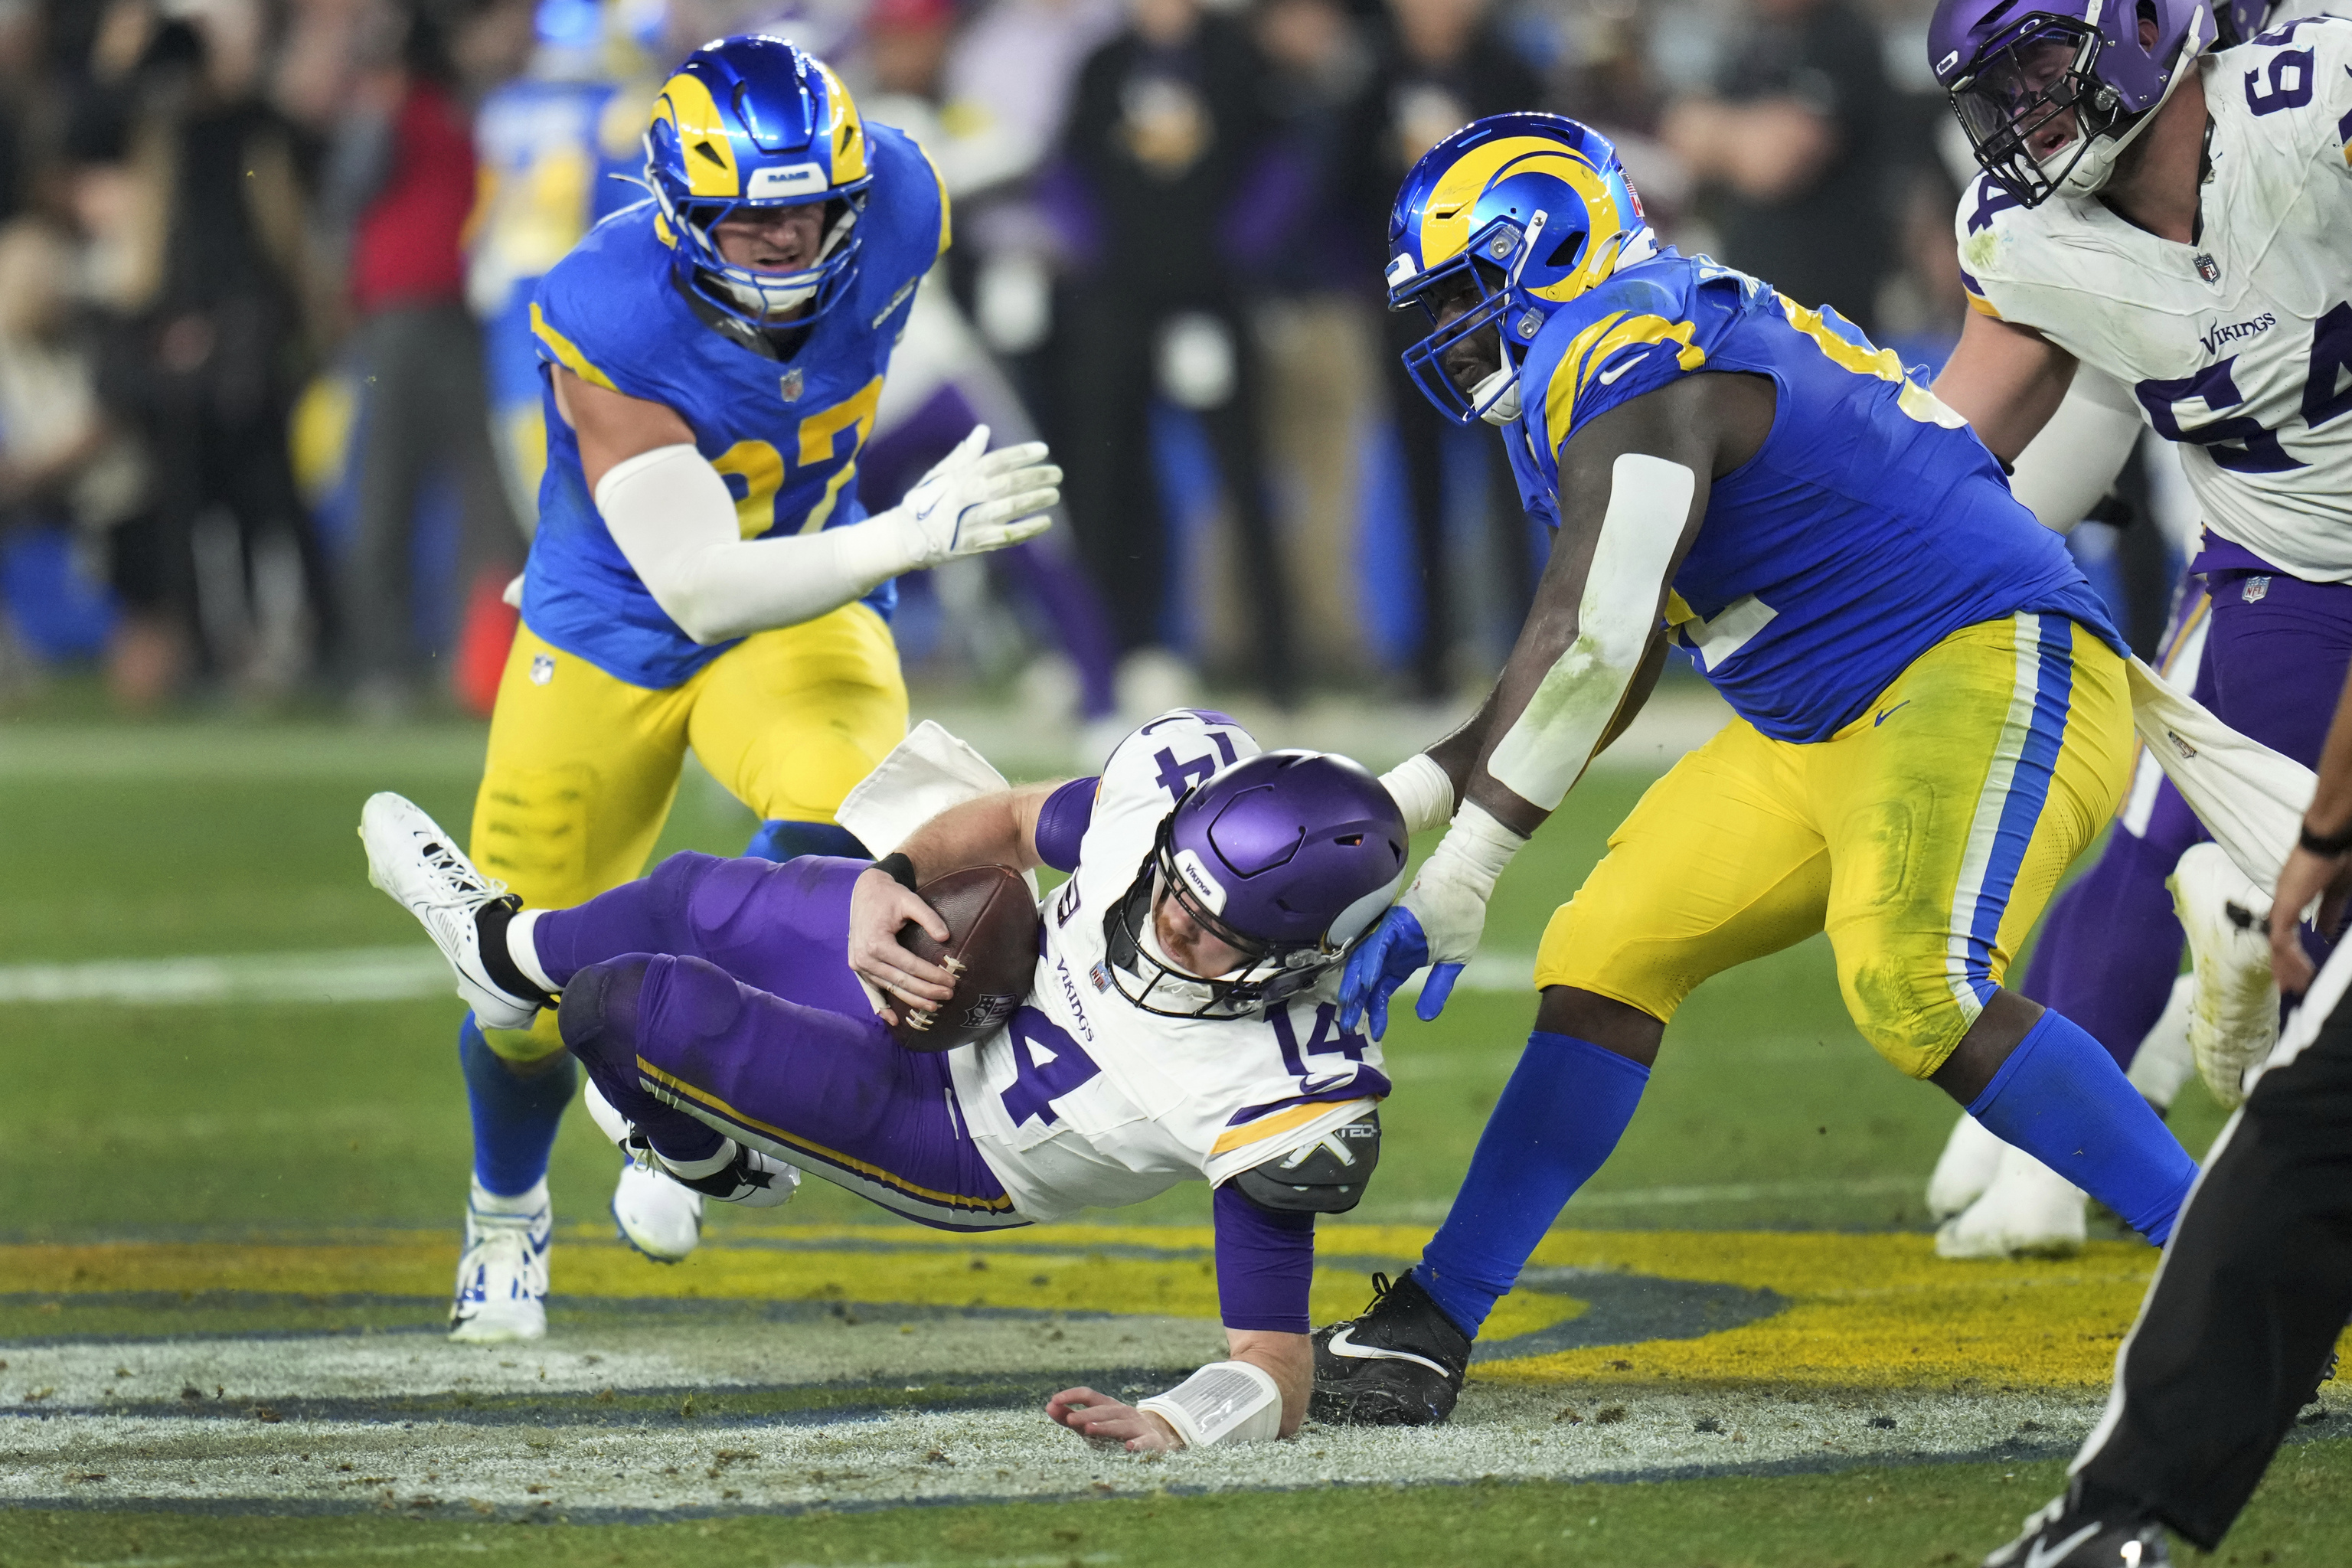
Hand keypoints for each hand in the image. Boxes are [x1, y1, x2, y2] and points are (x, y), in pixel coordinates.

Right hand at [847, 867, 954, 1025]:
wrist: (865, 891)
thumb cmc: (889, 896)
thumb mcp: (910, 900)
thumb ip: (929, 917)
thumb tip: (946, 938)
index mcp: (877, 942)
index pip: (910, 966)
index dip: (932, 976)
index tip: (951, 981)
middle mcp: (864, 957)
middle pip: (901, 981)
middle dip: (926, 991)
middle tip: (948, 996)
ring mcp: (859, 965)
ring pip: (889, 988)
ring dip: (911, 1000)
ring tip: (933, 1006)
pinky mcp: (858, 967)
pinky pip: (871, 990)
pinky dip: (882, 1006)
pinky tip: (894, 1020)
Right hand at [891, 425, 1059, 565]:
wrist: (907, 538)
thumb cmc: (925, 503)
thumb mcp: (940, 474)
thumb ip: (965, 455)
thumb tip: (983, 430)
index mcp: (961, 476)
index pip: (997, 460)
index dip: (1021, 454)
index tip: (1043, 449)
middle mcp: (968, 496)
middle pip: (1008, 483)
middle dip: (1035, 477)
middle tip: (1057, 474)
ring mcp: (972, 520)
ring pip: (1011, 507)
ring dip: (1035, 500)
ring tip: (1054, 494)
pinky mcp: (975, 543)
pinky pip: (1007, 535)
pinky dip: (1028, 529)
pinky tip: (1046, 522)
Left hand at [1045, 1387, 1182, 1451]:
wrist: (1156, 1439)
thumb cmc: (1116, 1432)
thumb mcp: (1094, 1423)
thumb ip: (1070, 1417)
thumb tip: (1048, 1407)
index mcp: (1107, 1406)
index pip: (1089, 1395)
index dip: (1072, 1395)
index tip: (1054, 1400)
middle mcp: (1122, 1412)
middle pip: (1102, 1410)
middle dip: (1086, 1414)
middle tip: (1069, 1419)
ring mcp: (1137, 1425)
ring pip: (1119, 1425)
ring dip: (1104, 1427)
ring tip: (1088, 1430)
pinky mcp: (1150, 1441)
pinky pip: (1144, 1442)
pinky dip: (1137, 1445)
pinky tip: (1128, 1448)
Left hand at [1337, 906, 1463, 1039]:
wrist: (1468, 883)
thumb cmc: (1462, 916)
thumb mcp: (1454, 961)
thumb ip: (1438, 988)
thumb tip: (1425, 1017)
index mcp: (1403, 960)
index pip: (1382, 990)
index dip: (1376, 1010)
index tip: (1375, 1033)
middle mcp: (1391, 950)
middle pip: (1367, 980)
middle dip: (1356, 1003)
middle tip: (1347, 1026)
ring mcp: (1391, 935)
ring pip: (1365, 961)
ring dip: (1356, 984)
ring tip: (1348, 1005)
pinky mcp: (1394, 922)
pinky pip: (1378, 944)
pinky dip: (1371, 962)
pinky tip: (1366, 981)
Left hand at [2270, 844, 2351, 994]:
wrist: (2331, 839)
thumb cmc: (2336, 859)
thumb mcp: (2335, 893)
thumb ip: (2327, 913)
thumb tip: (2324, 932)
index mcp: (2293, 898)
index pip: (2285, 931)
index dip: (2289, 952)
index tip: (2296, 970)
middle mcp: (2283, 901)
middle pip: (2277, 941)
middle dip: (2282, 965)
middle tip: (2288, 986)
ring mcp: (2282, 903)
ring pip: (2277, 943)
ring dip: (2285, 965)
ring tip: (2293, 984)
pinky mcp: (2285, 905)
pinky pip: (2281, 938)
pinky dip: (2289, 956)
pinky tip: (2298, 970)